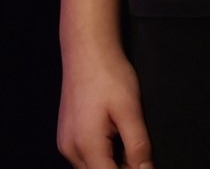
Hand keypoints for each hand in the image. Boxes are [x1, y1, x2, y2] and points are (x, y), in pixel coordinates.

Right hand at [56, 44, 153, 168]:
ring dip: (111, 164)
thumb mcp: (130, 109)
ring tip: (129, 148)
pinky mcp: (66, 135)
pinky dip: (101, 156)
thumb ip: (138, 144)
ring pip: (90, 167)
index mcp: (86, 145)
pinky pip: (84, 157)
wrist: (87, 52)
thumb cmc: (108, 75)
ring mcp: (65, 142)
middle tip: (141, 158)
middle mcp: (70, 148)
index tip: (144, 166)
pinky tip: (115, 141)